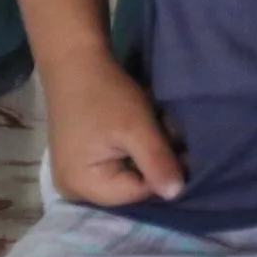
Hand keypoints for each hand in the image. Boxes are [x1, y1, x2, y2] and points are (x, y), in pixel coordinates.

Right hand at [42, 54, 184, 207]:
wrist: (74, 62)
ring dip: (147, 152)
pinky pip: (116, 163)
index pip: (137, 193)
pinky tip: (141, 127)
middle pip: (131, 186)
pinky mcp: (81, 160)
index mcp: (82, 187)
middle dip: (155, 161)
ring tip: (158, 123)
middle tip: (170, 130)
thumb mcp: (137, 128)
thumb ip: (158, 163)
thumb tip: (177, 194)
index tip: (182, 147)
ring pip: (127, 173)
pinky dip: (133, 147)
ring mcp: (75, 175)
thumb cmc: (104, 94)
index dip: (163, 171)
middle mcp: (74, 190)